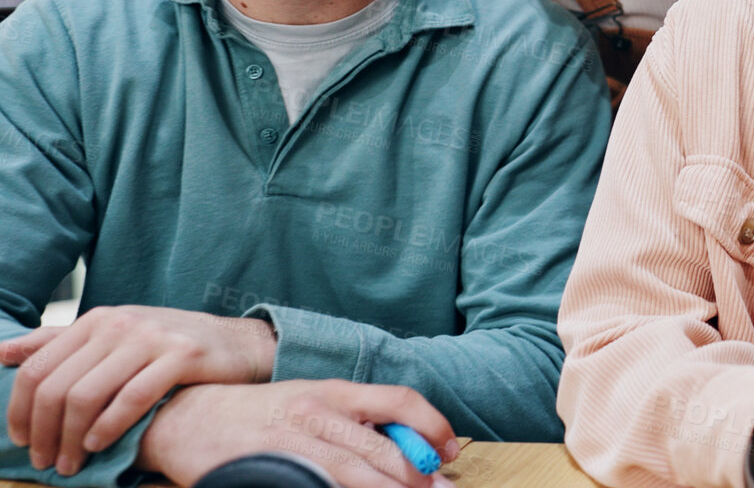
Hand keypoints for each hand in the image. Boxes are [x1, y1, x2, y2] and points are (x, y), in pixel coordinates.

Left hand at [3, 306, 276, 476]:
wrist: (238, 342)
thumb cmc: (168, 346)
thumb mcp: (113, 335)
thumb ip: (60, 343)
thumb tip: (1, 353)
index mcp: (97, 319)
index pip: (37, 369)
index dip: (20, 411)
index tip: (22, 440)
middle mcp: (120, 323)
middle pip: (58, 386)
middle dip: (44, 433)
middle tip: (45, 462)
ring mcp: (152, 337)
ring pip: (88, 395)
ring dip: (71, 439)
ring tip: (71, 463)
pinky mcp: (183, 355)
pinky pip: (133, 397)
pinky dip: (109, 427)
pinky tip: (99, 444)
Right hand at [136, 381, 457, 487]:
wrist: (188, 418)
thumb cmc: (259, 412)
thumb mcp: (312, 401)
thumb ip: (354, 419)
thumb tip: (403, 444)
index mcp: (336, 391)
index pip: (400, 401)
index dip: (433, 426)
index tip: (450, 451)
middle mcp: (319, 412)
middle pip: (385, 449)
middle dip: (419, 476)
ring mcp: (295, 442)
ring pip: (357, 473)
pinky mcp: (273, 470)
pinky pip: (320, 487)